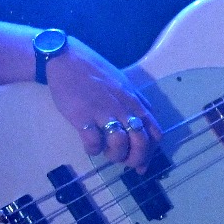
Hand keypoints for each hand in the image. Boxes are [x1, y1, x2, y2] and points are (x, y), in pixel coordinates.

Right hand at [44, 38, 159, 171]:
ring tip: (106, 152)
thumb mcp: (124, 85)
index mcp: (135, 102)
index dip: (152, 152)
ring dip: (115, 155)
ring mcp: (104, 112)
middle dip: (136, 159)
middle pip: (141, 142)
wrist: (67, 59)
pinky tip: (90, 145)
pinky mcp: (83, 116)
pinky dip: (94, 150)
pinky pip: (94, 142)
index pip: (155, 132)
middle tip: (124, 163)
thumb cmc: (95, 72)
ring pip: (120, 144)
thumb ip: (135, 104)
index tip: (143, 163)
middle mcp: (124, 108)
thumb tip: (143, 124)